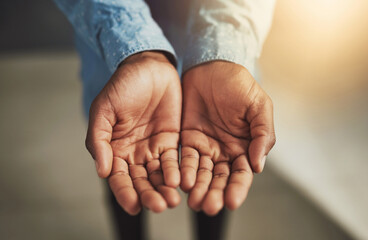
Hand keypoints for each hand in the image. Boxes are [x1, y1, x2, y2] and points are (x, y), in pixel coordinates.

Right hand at [85, 52, 181, 214]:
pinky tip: (180, 181)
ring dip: (164, 189)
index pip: (118, 177)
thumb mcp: (104, 110)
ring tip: (171, 201)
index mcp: (114, 149)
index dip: (125, 193)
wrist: (149, 67)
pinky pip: (174, 160)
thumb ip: (99, 140)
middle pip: (140, 181)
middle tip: (159, 206)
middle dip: (149, 195)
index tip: (134, 206)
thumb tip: (102, 172)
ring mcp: (153, 148)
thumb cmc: (122, 86)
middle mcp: (133, 153)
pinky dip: (176, 171)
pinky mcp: (171, 140)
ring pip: (158, 175)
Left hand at [180, 61, 275, 215]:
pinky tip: (182, 182)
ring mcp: (205, 147)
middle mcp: (224, 151)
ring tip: (194, 202)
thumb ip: (262, 134)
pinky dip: (183, 171)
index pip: (242, 174)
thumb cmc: (239, 84)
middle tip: (209, 207)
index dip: (238, 188)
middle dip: (215, 193)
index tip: (231, 202)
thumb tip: (258, 166)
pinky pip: (185, 159)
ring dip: (198, 188)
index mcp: (245, 146)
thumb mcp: (258, 106)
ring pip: (201, 173)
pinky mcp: (186, 140)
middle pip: (220, 178)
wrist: (211, 66)